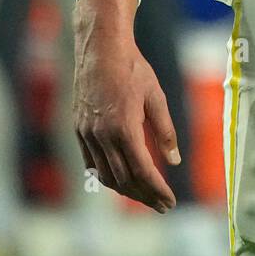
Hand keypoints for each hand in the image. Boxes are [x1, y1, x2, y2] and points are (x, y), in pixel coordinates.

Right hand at [73, 0, 180, 213]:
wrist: (100, 50)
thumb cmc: (133, 69)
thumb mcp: (156, 97)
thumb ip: (165, 130)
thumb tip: (174, 160)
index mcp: (124, 128)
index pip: (142, 171)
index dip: (157, 190)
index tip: (171, 201)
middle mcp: (103, 136)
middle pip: (124, 180)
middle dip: (145, 196)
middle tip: (163, 205)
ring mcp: (88, 135)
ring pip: (106, 175)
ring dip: (126, 190)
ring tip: (145, 196)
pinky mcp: (79, 130)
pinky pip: (92, 163)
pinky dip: (107, 176)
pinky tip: (120, 178)